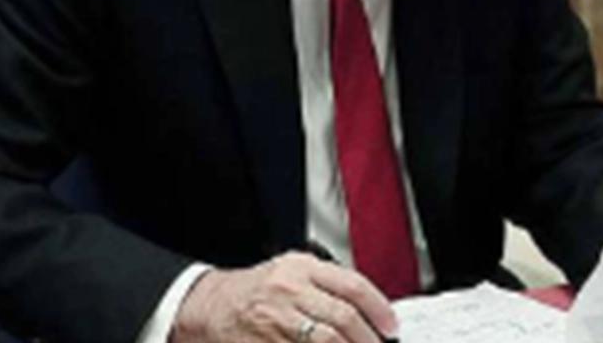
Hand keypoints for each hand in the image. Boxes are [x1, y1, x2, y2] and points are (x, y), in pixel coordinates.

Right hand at [170, 252, 397, 342]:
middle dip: (367, 339)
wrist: (212, 305)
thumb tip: (369, 310)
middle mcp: (289, 292)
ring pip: (324, 342)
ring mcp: (274, 321)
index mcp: (302, 268)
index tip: (390, 326)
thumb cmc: (259, 289)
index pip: (352, 285)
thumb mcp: (294, 271)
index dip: (378, 309)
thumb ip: (329, 285)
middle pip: (342, 318)